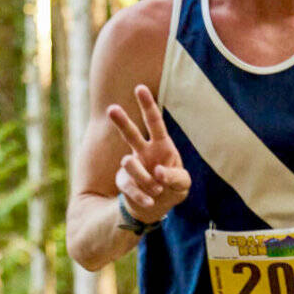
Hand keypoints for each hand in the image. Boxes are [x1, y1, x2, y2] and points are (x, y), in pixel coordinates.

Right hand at [107, 84, 190, 222]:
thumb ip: (175, 177)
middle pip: (131, 133)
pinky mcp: (124, 181)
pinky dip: (141, 196)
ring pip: (128, 163)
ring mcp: (132, 165)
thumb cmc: (172, 186)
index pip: (154, 122)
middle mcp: (143, 151)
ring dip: (144, 178)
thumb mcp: (182, 183)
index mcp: (161, 144)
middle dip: (122, 122)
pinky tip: (151, 201)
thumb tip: (157, 172)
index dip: (147, 105)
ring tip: (157, 189)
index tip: (139, 88)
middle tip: (111, 109)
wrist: (157, 205)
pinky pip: (129, 186)